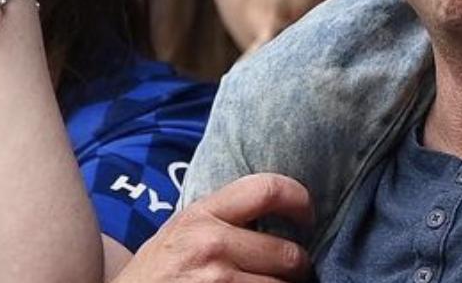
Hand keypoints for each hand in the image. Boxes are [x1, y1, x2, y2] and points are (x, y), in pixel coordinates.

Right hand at [120, 175, 312, 280]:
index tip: (308, 218)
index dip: (301, 201)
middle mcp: (211, 246)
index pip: (269, 189)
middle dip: (299, 266)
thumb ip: (222, 216)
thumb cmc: (153, 273)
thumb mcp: (180, 230)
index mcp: (202, 214)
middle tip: (298, 270)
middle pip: (287, 253)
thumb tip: (275, 209)